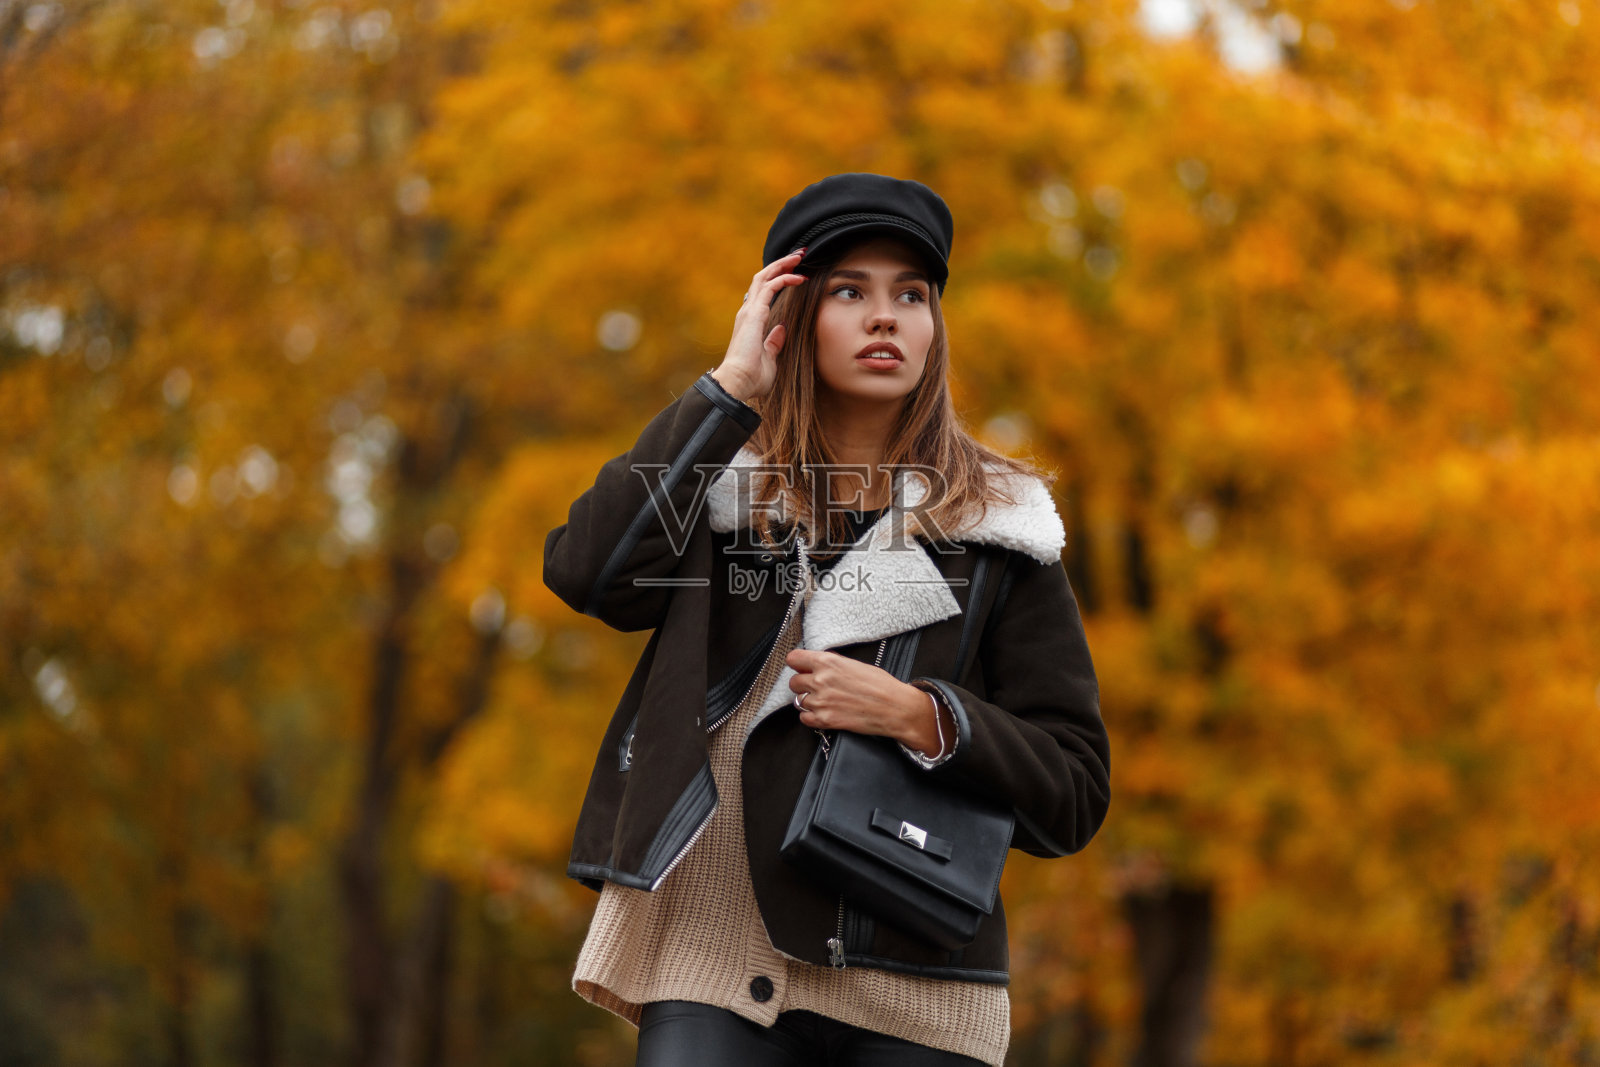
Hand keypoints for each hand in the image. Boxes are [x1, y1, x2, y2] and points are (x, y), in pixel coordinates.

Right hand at [710, 250, 806, 402]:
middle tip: (799, 255)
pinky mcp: (754, 314)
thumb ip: (774, 344)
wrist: (737, 384)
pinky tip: (799, 277)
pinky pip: (771, 287)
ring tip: (800, 256)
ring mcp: (749, 311)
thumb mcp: (769, 359)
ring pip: (765, 277)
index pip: (764, 293)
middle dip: (782, 264)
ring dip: (783, 264)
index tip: (797, 274)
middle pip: (764, 278)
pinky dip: (785, 278)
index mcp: (751, 322)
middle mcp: (748, 313)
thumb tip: (781, 330)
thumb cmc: (751, 378)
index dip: (779, 280)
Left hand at [786, 649, 953, 755]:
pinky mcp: (825, 720)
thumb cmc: (881, 685)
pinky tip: (824, 713)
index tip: (801, 667)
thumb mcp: (854, 664)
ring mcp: (821, 702)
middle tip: (816, 687)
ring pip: (798, 701)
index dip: (798, 664)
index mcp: (828, 662)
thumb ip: (832, 665)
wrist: (895, 708)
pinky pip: (804, 718)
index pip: (794, 659)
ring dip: (809, 701)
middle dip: (803, 684)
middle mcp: (821, 681)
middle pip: (793, 682)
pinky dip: (811, 717)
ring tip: (825, 701)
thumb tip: (819, 666)